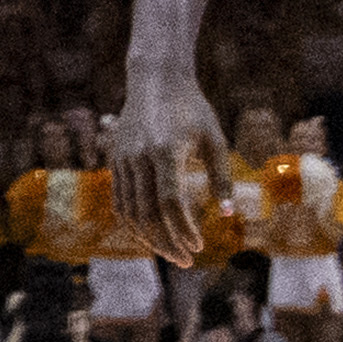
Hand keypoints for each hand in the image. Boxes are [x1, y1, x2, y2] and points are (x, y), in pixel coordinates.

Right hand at [108, 87, 235, 261]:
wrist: (155, 80)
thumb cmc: (192, 109)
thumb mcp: (215, 140)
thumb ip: (221, 177)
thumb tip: (227, 214)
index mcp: (165, 151)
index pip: (170, 202)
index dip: (183, 229)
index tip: (199, 247)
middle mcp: (139, 157)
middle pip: (147, 212)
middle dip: (166, 242)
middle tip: (186, 262)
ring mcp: (123, 158)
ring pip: (129, 210)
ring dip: (149, 237)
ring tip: (170, 253)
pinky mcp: (115, 159)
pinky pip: (120, 199)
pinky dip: (133, 222)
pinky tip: (150, 234)